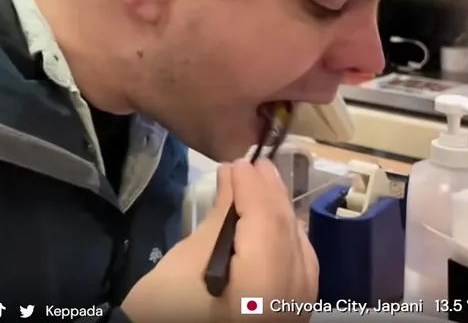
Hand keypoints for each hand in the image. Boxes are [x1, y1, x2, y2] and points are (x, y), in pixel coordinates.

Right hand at [120, 159, 318, 321]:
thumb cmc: (167, 310)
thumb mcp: (184, 262)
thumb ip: (218, 218)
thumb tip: (233, 177)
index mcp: (261, 287)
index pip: (266, 221)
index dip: (253, 186)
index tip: (237, 161)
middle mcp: (289, 299)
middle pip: (287, 233)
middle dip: (270, 195)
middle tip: (253, 164)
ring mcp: (296, 310)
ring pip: (299, 249)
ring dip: (280, 214)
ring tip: (262, 184)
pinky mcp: (292, 316)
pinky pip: (300, 269)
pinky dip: (286, 240)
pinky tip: (274, 223)